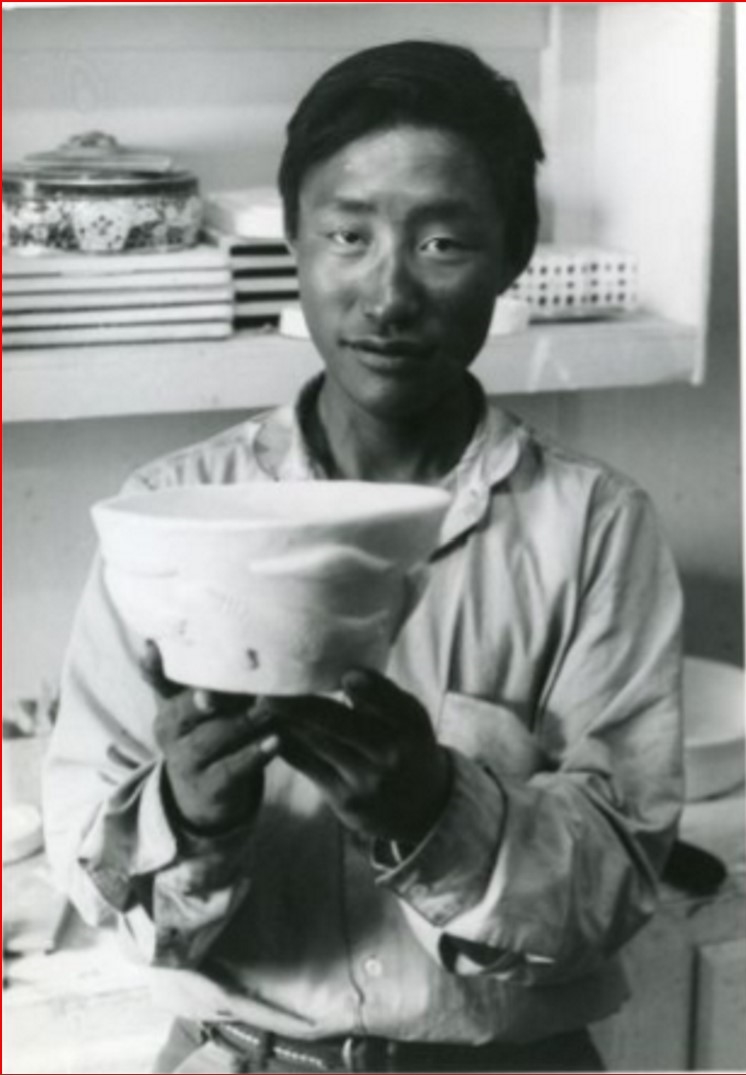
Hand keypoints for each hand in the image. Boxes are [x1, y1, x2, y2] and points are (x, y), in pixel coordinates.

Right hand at [141, 642, 279, 835]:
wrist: (203, 796)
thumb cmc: (210, 732)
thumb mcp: (203, 704)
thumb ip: (209, 674)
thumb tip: (234, 629)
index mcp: (168, 703)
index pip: (157, 680)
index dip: (152, 666)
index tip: (152, 646)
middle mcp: (169, 730)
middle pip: (182, 711)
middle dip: (202, 697)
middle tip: (219, 687)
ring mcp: (186, 761)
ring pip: (209, 739)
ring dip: (242, 722)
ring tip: (269, 708)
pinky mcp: (210, 787)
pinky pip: (231, 770)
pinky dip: (253, 755)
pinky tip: (275, 741)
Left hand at [266, 669, 451, 844]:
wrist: (422, 809)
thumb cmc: (409, 747)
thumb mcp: (412, 719)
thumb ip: (384, 695)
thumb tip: (349, 673)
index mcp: (410, 729)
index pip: (390, 704)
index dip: (369, 690)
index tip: (347, 675)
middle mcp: (389, 757)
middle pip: (340, 725)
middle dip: (301, 706)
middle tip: (269, 688)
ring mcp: (364, 782)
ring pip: (318, 744)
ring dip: (286, 723)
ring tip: (261, 703)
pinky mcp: (344, 801)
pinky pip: (308, 767)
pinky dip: (286, 746)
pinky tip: (269, 729)